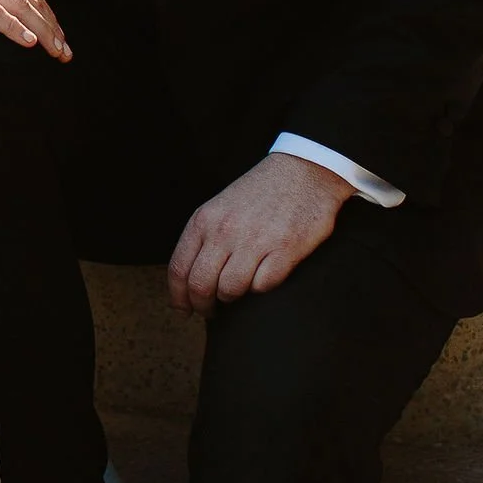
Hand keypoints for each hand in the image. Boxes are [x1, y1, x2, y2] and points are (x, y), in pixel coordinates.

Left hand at [167, 153, 347, 314]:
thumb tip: (190, 279)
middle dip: (203, 306)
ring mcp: (256, 240)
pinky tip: (263, 276)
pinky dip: (261, 288)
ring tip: (239, 291)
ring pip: (231, 290)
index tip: (184, 310)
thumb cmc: (260, 193)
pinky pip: (263, 286)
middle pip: (201, 286)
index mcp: (205, 220)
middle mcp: (225, 231)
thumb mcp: (220, 207)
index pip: (179, 269)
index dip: (179, 297)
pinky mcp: (285, 249)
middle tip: (210, 311)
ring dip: (233, 297)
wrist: (304, 172)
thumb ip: (204, 238)